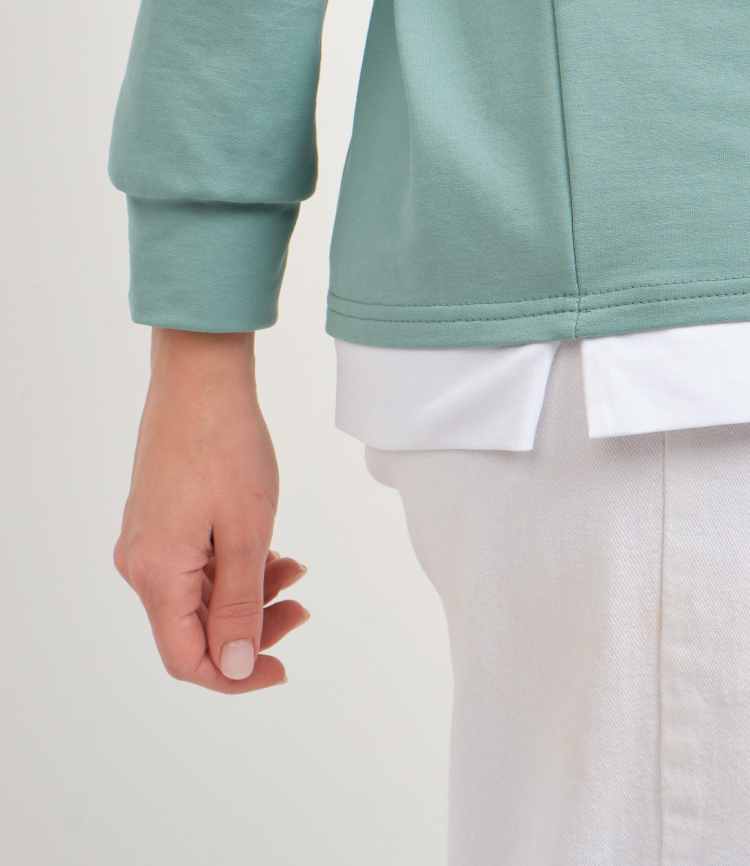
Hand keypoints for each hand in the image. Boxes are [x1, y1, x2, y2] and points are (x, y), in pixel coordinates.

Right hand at [113, 329, 309, 692]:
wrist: (201, 379)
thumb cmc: (224, 445)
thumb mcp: (247, 532)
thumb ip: (240, 605)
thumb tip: (232, 667)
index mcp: (157, 574)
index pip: (187, 659)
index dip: (235, 675)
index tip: (281, 666)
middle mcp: (141, 564)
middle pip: (194, 629)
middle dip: (251, 629)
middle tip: (301, 609)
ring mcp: (148, 539)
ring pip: (199, 596)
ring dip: (249, 594)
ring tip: (295, 570)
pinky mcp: (160, 519)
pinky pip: (196, 566)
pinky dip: (235, 567)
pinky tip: (273, 552)